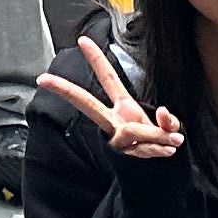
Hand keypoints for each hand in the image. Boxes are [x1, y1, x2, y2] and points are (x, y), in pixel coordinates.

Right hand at [38, 36, 183, 158]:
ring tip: (173, 141)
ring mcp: (116, 139)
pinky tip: (167, 149)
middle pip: (87, 103)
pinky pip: (143, 146)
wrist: (158, 177)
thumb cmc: (158, 144)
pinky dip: (160, 147)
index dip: (97, 59)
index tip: (82, 40)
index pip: (108, 79)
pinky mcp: (123, 154)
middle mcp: (114, 122)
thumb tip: (164, 115)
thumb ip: (168, 121)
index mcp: (123, 107)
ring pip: (132, 129)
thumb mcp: (168, 128)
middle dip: (66, 91)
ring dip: (155, 135)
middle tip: (44, 79)